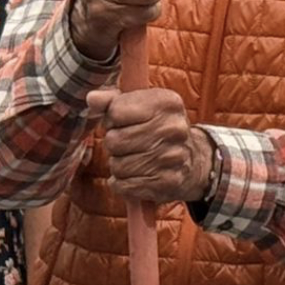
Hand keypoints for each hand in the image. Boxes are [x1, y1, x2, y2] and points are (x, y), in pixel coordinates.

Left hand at [85, 87, 212, 203]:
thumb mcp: (140, 106)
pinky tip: (135, 175)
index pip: (115, 111)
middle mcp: (173, 128)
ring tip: (132, 159)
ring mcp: (173, 156)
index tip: (122, 123)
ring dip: (118, 165)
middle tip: (126, 143)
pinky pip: (125, 185)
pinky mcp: (168, 182)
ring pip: (118, 166)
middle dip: (114, 144)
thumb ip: (113, 101)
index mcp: (166, 102)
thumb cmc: (158, 128)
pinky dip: (123, 183)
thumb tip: (92, 98)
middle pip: (115, 140)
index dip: (111, 119)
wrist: (193, 160)